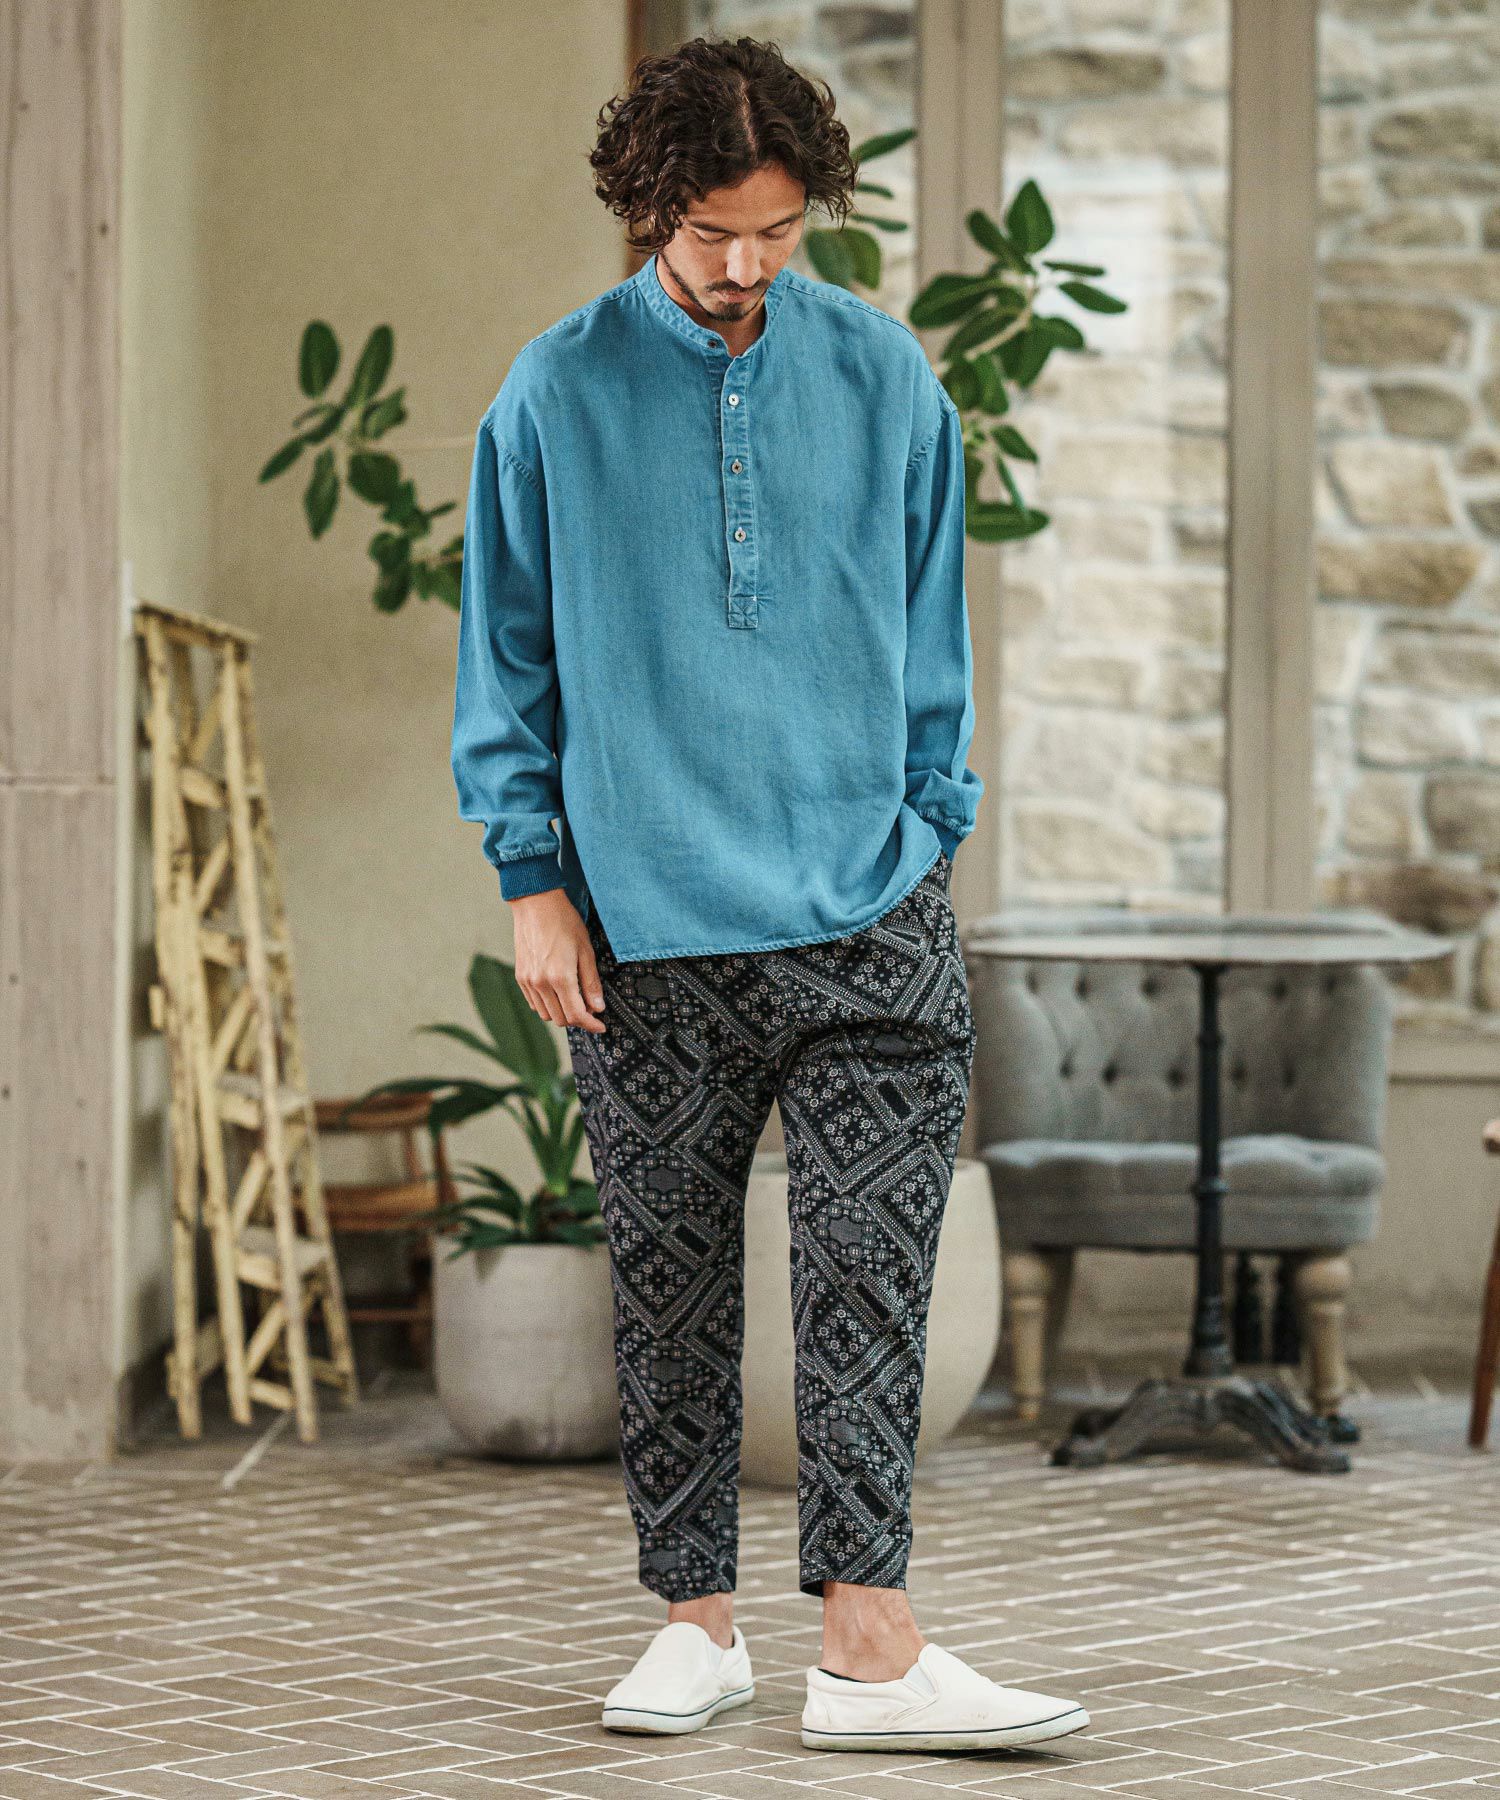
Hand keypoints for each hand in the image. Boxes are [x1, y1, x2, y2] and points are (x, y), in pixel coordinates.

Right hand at [508, 889, 605, 1031]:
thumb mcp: (586, 951)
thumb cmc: (564, 922)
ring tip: (574, 1000)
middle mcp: (541, 983)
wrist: (536, 904)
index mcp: (560, 978)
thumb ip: (591, 983)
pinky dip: (547, 1005)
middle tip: (590, 1009)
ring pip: (546, 1015)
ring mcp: (528, 981)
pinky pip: (534, 1004)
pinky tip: (557, 993)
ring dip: (562, 1013)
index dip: (591, 1024)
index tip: (600, 1026)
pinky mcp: (521, 977)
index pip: (577, 1015)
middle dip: (579, 1018)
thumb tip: (598, 1007)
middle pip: (562, 1019)